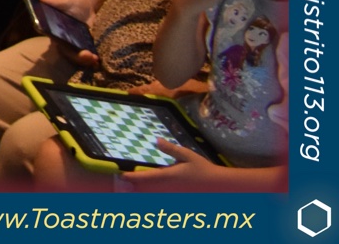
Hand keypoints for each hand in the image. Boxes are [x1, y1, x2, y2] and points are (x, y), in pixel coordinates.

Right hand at [40, 0, 101, 68]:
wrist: (84, 2)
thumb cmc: (70, 1)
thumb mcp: (62, 0)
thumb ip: (54, 2)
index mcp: (56, 32)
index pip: (61, 46)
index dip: (70, 53)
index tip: (81, 53)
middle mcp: (64, 40)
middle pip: (70, 54)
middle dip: (80, 58)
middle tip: (91, 57)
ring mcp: (74, 42)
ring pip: (78, 56)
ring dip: (86, 60)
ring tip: (96, 60)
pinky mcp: (84, 43)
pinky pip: (85, 53)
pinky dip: (91, 59)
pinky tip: (98, 60)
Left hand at [122, 140, 270, 190]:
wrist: (217, 186)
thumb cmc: (203, 170)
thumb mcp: (187, 156)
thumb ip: (171, 149)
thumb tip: (156, 140)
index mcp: (169, 176)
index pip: (147, 177)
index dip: (132, 176)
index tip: (121, 175)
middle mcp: (168, 187)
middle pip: (146, 188)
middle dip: (133, 186)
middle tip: (120, 181)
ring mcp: (172, 194)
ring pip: (152, 194)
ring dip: (141, 190)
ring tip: (128, 186)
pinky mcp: (176, 196)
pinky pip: (161, 196)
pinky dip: (152, 193)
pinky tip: (146, 191)